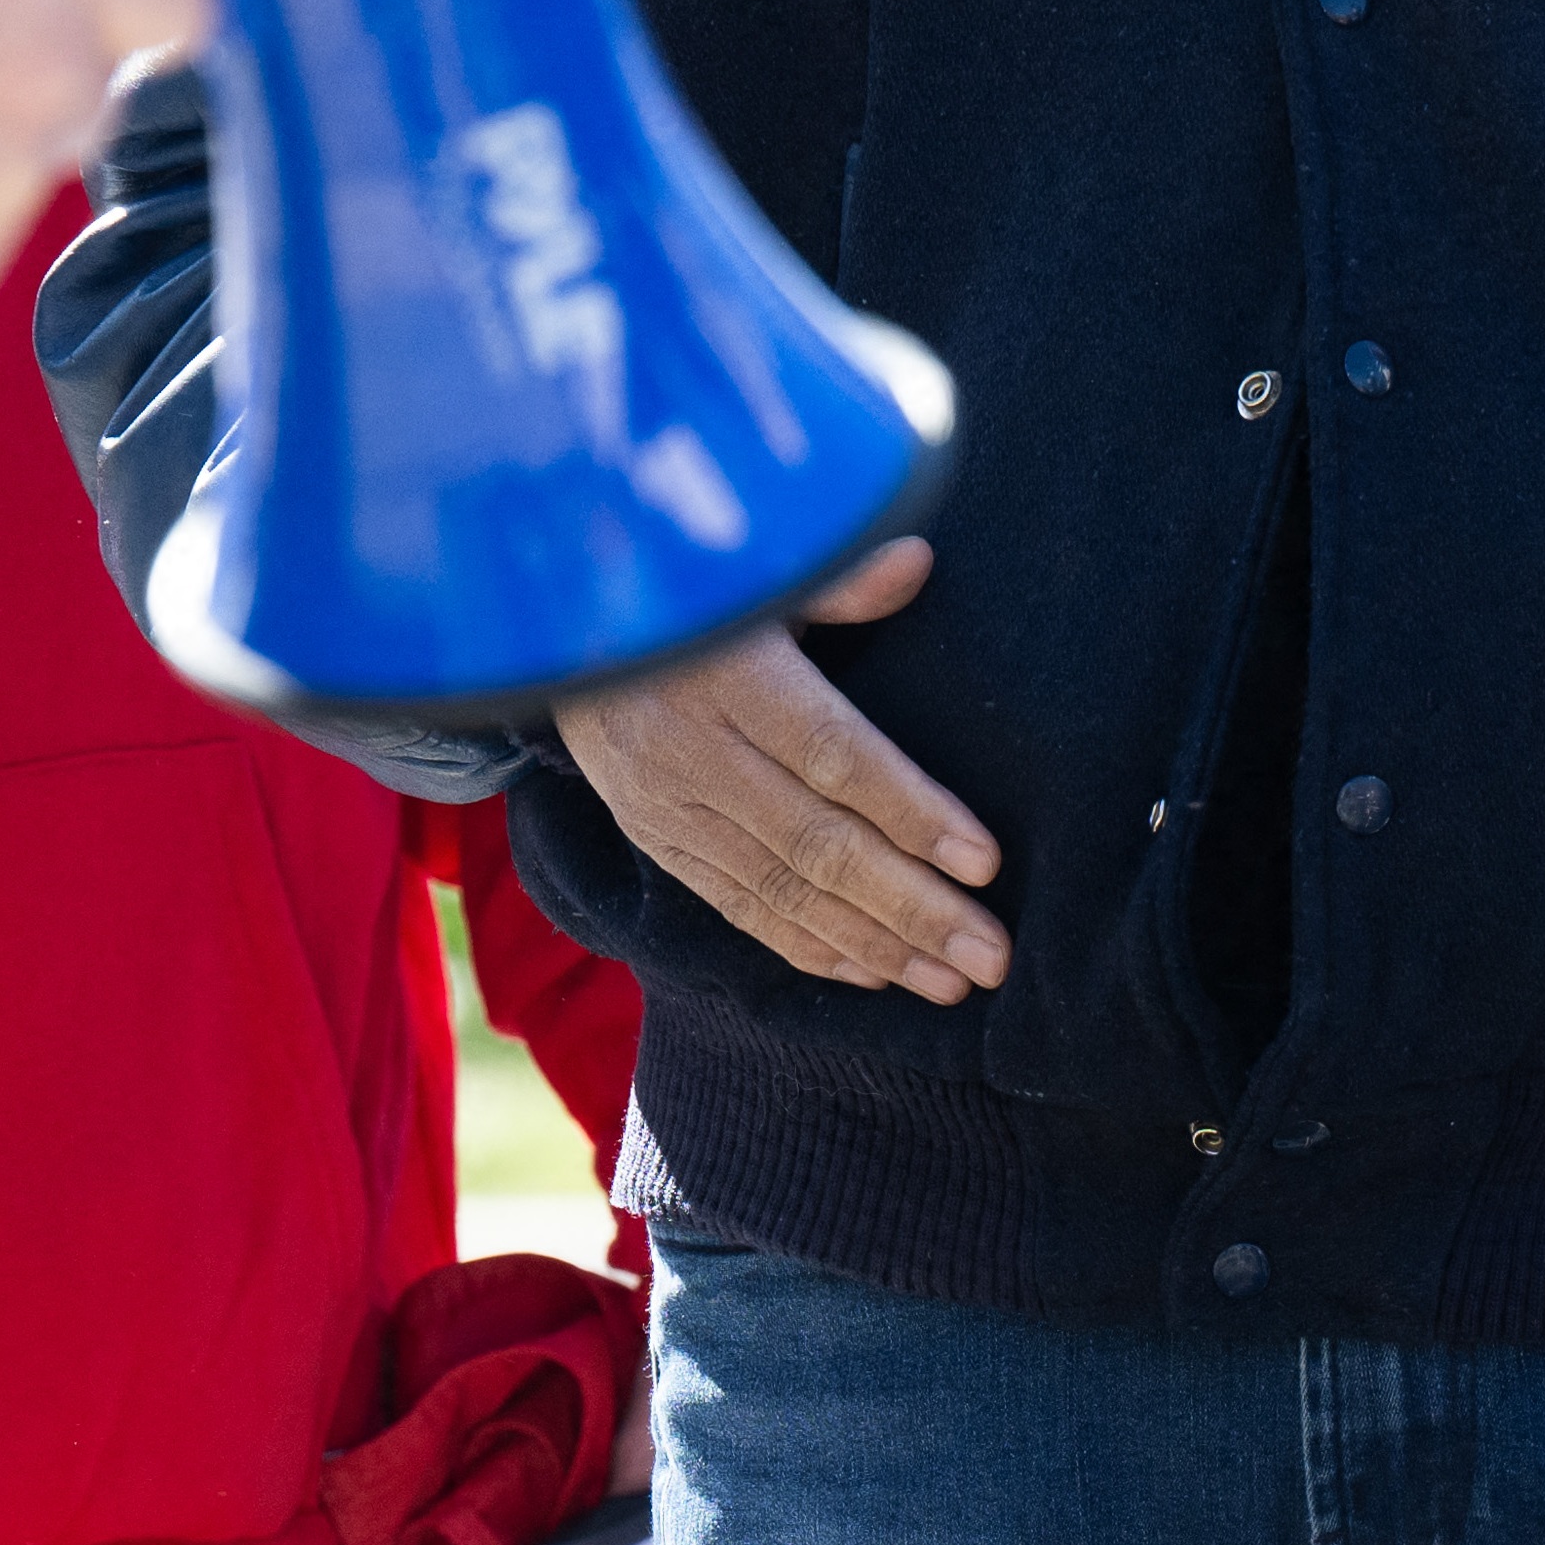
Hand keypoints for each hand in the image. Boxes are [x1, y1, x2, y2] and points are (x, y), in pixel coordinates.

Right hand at [555, 540, 1001, 1006]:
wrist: (553, 627)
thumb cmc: (685, 590)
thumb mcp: (750, 569)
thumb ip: (834, 579)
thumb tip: (917, 562)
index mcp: (726, 673)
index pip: (833, 755)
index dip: (911, 811)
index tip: (984, 862)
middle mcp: (693, 751)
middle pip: (819, 845)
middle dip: (912, 908)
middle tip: (991, 957)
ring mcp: (670, 807)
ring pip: (784, 892)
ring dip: (875, 944)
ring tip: (951, 982)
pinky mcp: (656, 842)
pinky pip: (741, 908)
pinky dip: (810, 947)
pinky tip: (875, 973)